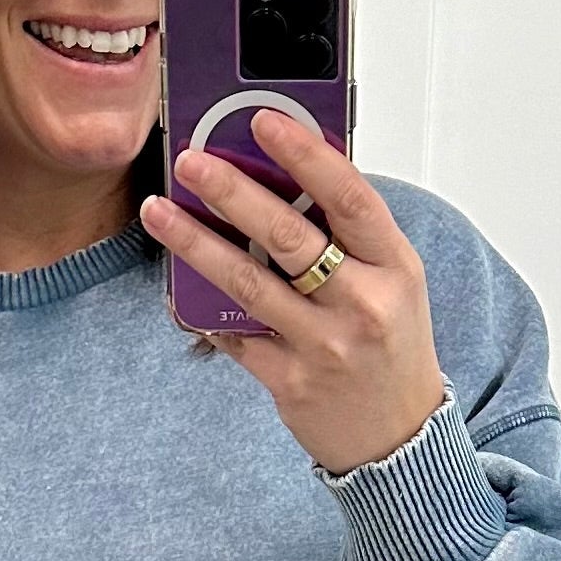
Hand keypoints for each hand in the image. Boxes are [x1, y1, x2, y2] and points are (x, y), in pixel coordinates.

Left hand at [141, 111, 446, 475]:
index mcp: (395, 268)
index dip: (305, 155)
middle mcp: (364, 304)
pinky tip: (177, 284)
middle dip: (232, 193)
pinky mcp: (291, 383)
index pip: (350, 197)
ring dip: (197, 244)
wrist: (400, 439)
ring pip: (249, 284)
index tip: (264, 121)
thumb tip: (287, 174)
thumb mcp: (392, 283)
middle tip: (189, 161)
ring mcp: (325, 347)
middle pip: (289, 237)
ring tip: (160, 212)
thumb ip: (349, 237)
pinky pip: (236, 335)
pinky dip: (204, 309)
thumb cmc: (390, 347)